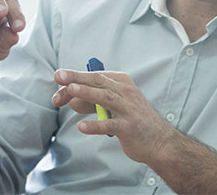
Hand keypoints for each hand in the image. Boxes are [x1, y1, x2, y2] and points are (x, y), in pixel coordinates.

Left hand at [50, 69, 184, 165]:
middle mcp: (126, 93)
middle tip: (59, 75)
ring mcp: (129, 109)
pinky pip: (111, 125)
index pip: (95, 77)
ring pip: (106, 98)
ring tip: (70, 90)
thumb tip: (70, 99)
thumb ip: (91, 102)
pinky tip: (82, 126)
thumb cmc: (133, 121)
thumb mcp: (112, 107)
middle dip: (78, 78)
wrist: (159, 141)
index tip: (57, 79)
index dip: (75, 77)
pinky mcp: (130, 127)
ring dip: (88, 93)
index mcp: (121, 83)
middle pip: (99, 82)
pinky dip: (96, 125)